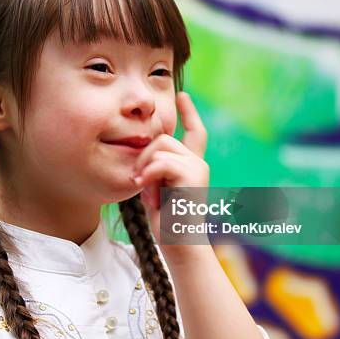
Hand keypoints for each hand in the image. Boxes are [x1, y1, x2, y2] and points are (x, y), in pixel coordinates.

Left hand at [131, 91, 209, 261]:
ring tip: (147, 193)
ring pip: (160, 147)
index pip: (194, 132)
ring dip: (145, 169)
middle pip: (163, 138)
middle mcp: (198, 162)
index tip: (182, 94)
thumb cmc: (166, 221)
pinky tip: (148, 196)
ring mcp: (197, 167)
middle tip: (141, 184)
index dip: (189, 112)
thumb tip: (142, 152)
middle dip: (143, 157)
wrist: (180, 244)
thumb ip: (155, 169)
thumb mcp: (157, 188)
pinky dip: (148, 177)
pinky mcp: (192, 175)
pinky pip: (160, 162)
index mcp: (192, 165)